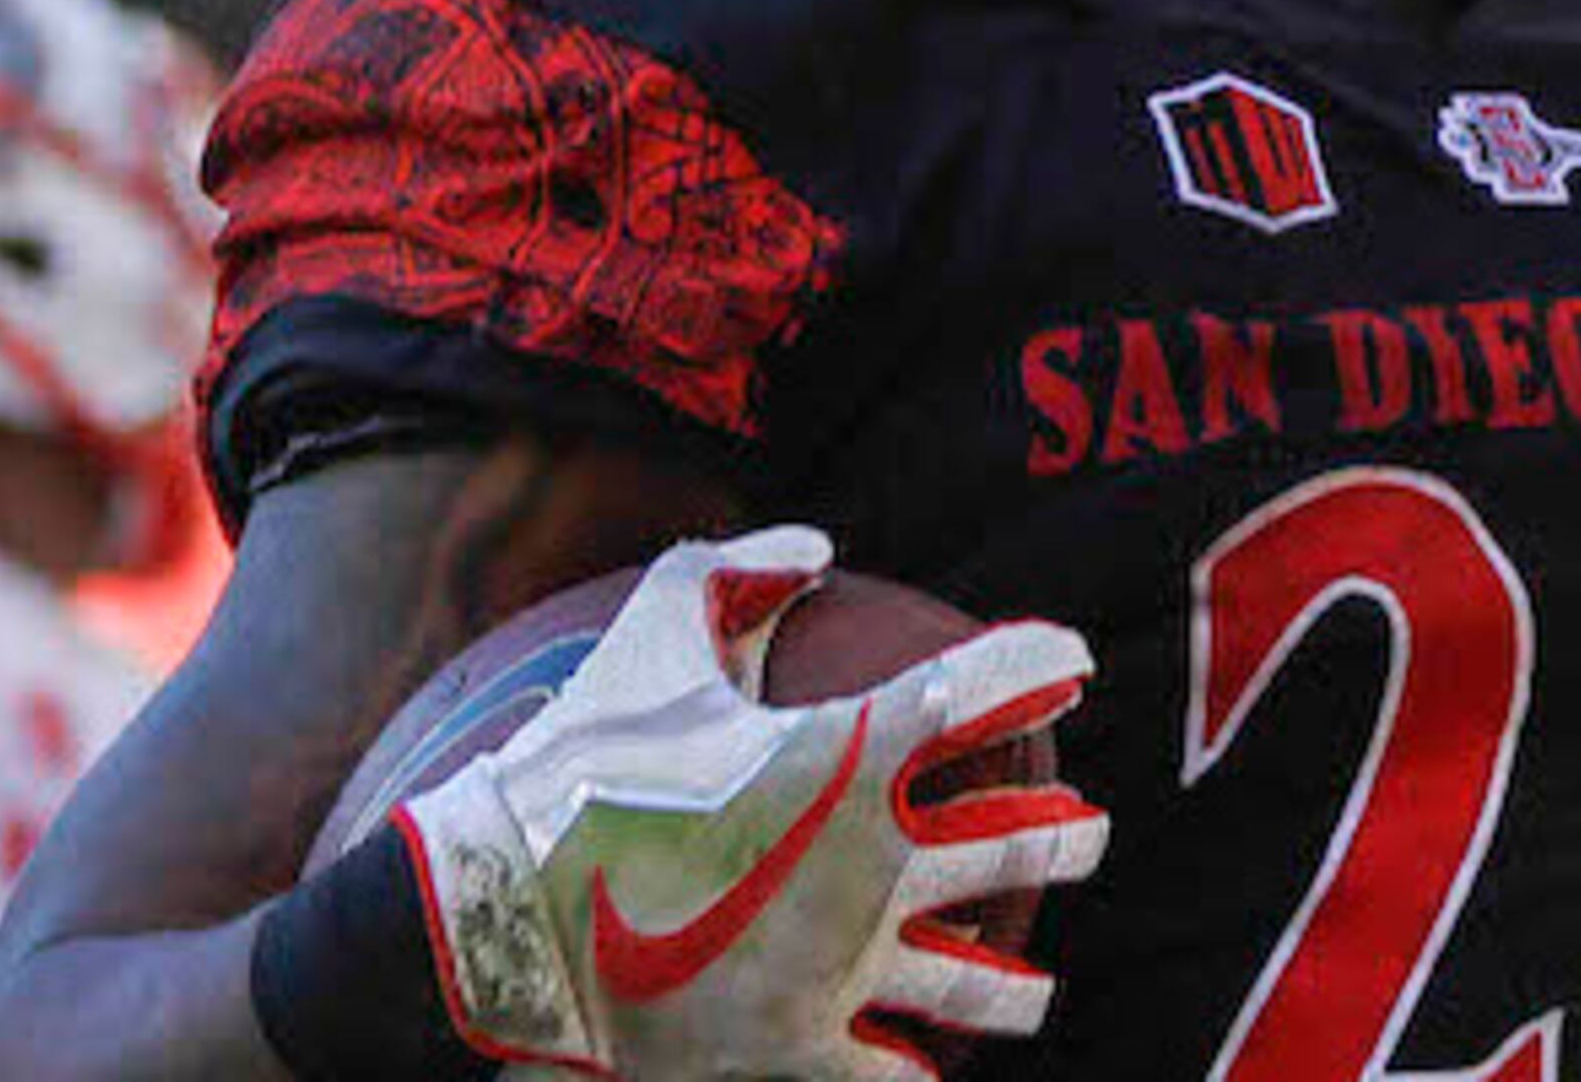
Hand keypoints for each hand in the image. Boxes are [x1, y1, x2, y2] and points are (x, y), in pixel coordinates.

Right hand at [395, 526, 1107, 1080]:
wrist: (492, 922)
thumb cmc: (571, 767)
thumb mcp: (645, 639)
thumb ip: (731, 576)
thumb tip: (815, 551)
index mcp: (845, 755)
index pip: (984, 691)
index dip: (1041, 665)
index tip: (1073, 660)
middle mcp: (872, 866)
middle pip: (1027, 843)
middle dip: (1073, 831)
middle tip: (1088, 826)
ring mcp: (845, 970)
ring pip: (988, 985)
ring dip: (1020, 984)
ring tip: (1032, 987)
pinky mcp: (803, 1055)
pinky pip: (898, 1077)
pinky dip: (916, 1073)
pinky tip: (924, 1072)